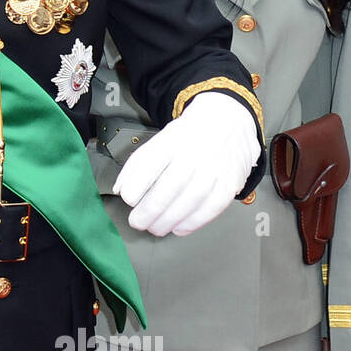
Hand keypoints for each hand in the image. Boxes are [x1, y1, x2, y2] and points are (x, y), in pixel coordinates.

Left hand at [114, 92, 259, 236]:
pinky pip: (212, 207)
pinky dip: (193, 222)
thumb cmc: (187, 138)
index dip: (138, 183)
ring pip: (191, 199)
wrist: (228, 122)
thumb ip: (137, 165)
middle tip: (137, 222)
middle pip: (171, 185)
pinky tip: (178, 228)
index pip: (152, 161)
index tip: (128, 199)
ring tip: (155, 228)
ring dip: (169, 220)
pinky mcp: (230, 183)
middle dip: (151, 210)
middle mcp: (196, 153)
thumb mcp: (160, 141)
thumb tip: (119, 190)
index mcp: (173, 139)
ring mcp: (215, 168)